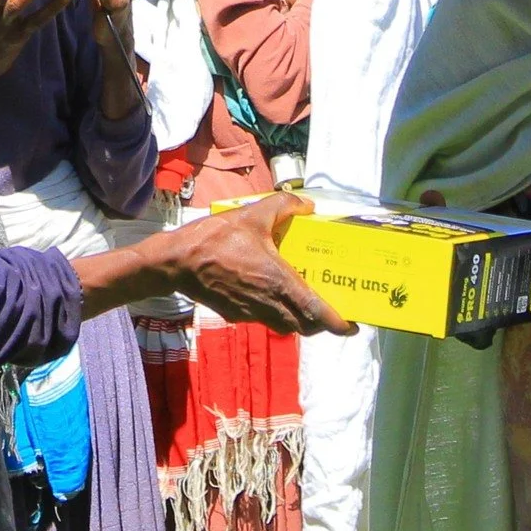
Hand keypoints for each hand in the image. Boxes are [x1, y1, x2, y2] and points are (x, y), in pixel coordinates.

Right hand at [168, 194, 353, 335]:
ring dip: (298, 318)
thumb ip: (285, 205)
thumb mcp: (254, 213)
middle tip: (332, 309)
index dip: (336, 323)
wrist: (178, 261)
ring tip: (306, 299)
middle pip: (303, 325)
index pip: (314, 312)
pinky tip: (272, 290)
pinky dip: (275, 311)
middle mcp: (267, 303)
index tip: (351, 325)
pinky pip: (264, 318)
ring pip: (284, 325)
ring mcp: (250, 313)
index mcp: (277, 281)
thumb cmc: (217, 238)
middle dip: (321, 322)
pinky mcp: (236, 314)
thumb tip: (308, 206)